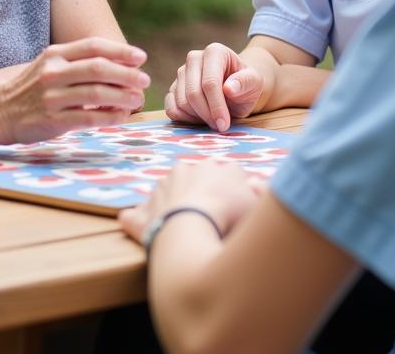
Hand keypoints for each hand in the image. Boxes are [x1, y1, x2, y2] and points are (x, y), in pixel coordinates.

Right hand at [0, 36, 148, 141]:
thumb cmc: (32, 87)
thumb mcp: (50, 64)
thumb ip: (79, 61)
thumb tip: (120, 62)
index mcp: (55, 54)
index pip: (93, 46)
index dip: (120, 50)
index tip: (140, 57)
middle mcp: (53, 72)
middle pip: (98, 68)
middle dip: (127, 74)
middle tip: (144, 80)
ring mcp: (51, 97)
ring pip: (96, 92)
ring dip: (123, 96)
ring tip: (137, 98)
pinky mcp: (52, 120)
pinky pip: (88, 117)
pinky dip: (109, 116)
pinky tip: (121, 115)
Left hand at [118, 160, 265, 244]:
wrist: (193, 227)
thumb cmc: (230, 214)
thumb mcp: (256, 202)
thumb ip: (258, 191)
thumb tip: (255, 185)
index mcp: (213, 166)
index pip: (224, 172)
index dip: (231, 190)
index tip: (234, 207)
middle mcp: (185, 171)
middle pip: (192, 180)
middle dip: (198, 194)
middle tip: (210, 220)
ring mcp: (161, 191)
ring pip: (166, 193)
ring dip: (170, 205)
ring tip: (182, 228)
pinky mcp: (143, 215)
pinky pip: (136, 216)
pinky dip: (137, 220)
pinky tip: (137, 227)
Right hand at [164, 43, 270, 131]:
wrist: (236, 89)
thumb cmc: (245, 85)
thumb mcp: (254, 83)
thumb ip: (245, 82)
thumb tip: (229, 88)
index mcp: (214, 52)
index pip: (210, 82)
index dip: (216, 106)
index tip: (225, 124)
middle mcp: (194, 58)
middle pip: (193, 93)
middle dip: (207, 114)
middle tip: (221, 127)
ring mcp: (181, 73)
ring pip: (181, 102)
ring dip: (197, 118)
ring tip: (214, 120)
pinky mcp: (173, 88)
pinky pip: (171, 108)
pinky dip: (184, 119)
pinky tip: (200, 119)